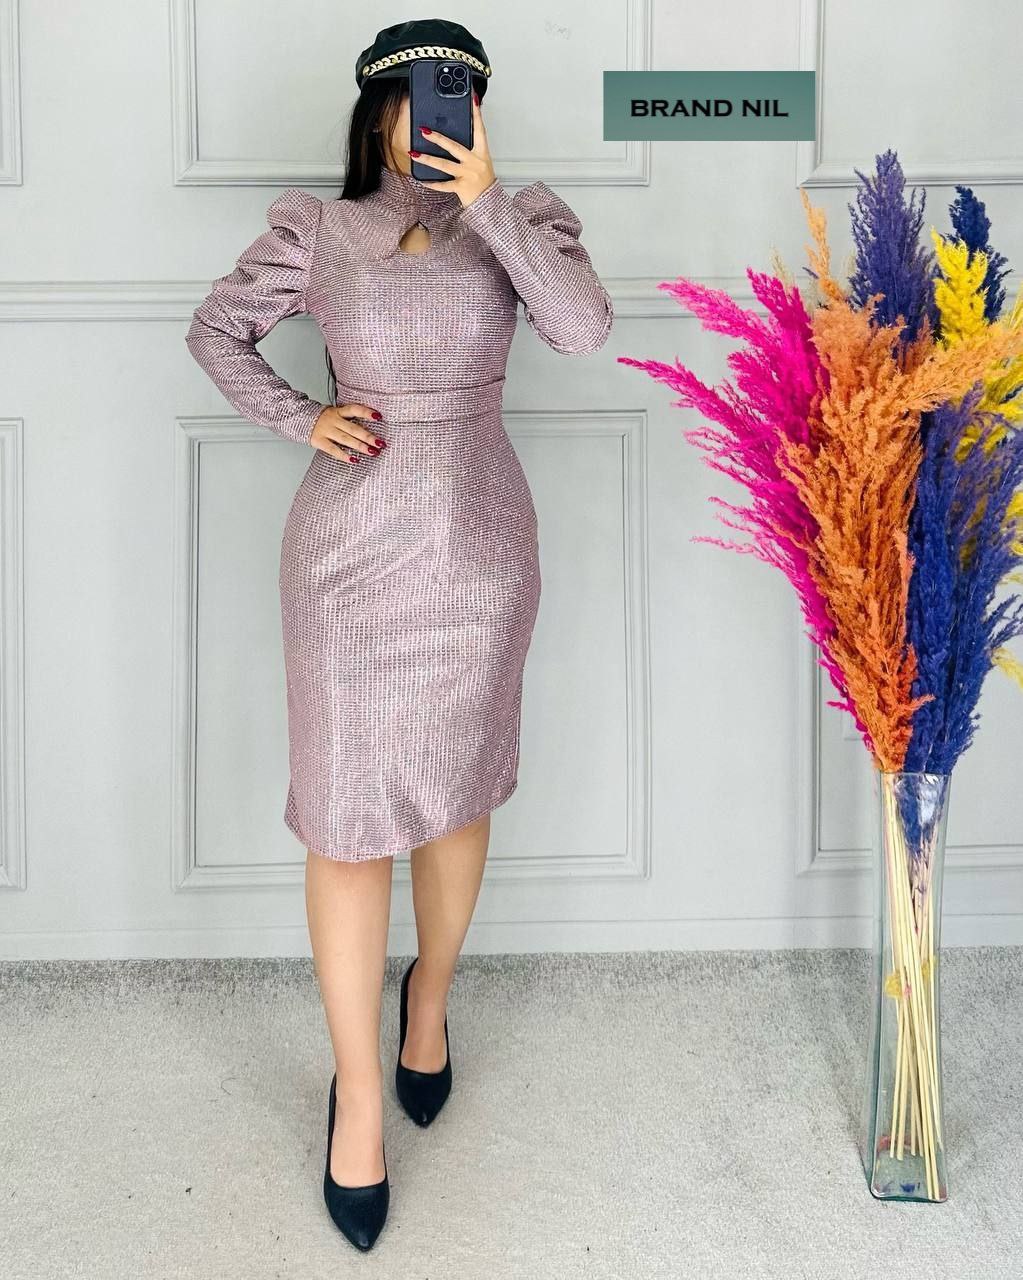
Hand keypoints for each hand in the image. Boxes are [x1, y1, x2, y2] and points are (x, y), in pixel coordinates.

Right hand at [310, 404, 386, 462]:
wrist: (298, 419)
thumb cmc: (322, 419)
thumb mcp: (334, 413)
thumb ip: (348, 419)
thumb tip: (367, 427)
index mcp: (338, 411)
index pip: (354, 409)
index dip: (367, 412)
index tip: (379, 417)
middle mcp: (333, 420)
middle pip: (354, 428)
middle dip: (368, 437)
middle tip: (381, 443)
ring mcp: (326, 431)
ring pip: (346, 439)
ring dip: (360, 446)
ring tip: (373, 452)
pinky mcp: (320, 441)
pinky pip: (333, 450)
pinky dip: (344, 456)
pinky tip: (354, 460)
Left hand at [410, 92, 496, 208]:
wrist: (490, 204)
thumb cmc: (484, 183)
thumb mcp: (482, 163)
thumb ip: (471, 150)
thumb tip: (456, 138)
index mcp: (482, 153)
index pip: (479, 130)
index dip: (476, 114)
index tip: (472, 99)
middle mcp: (475, 162)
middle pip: (454, 146)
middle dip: (438, 138)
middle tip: (425, 130)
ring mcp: (467, 174)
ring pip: (444, 165)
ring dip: (427, 159)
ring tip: (414, 154)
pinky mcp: (461, 187)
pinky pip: (443, 185)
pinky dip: (432, 184)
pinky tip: (422, 180)